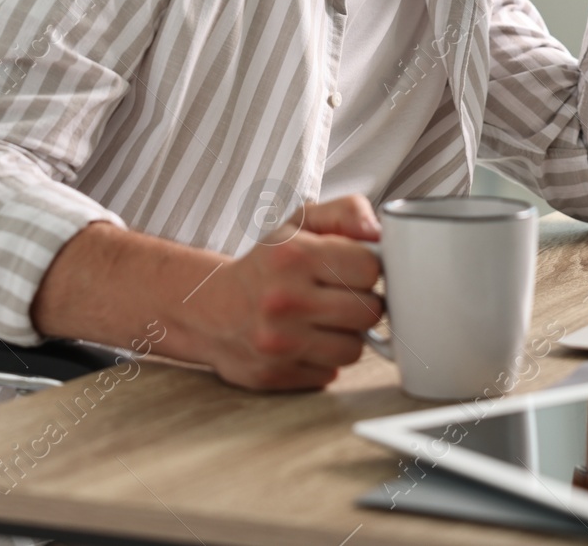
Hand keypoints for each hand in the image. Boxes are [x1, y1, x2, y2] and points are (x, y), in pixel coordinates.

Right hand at [179, 195, 383, 389]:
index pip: (370, 268)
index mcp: (293, 256)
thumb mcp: (301, 224)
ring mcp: (278, 342)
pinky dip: (324, 359)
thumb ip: (345, 212)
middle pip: (370, 311)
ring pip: (354, 348)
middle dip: (362, 302)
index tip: (352, 269)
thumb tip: (376, 230)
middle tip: (341, 295)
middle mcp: (284, 300)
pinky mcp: (275, 375)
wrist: (210, 308)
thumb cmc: (266, 265)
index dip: (367, 268)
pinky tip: (306, 341)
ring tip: (324, 319)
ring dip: (346, 335)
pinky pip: (331, 372)